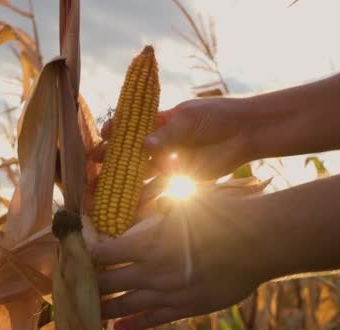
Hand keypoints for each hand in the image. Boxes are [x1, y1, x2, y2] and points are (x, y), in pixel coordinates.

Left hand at [90, 194, 268, 329]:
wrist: (256, 241)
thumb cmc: (223, 214)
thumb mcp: (185, 200)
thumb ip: (160, 204)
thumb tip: (147, 201)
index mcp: (148, 242)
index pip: (104, 253)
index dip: (85, 254)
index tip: (74, 255)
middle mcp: (153, 270)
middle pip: (108, 282)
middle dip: (87, 284)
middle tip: (71, 288)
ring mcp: (169, 292)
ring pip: (125, 304)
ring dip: (102, 308)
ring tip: (85, 311)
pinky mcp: (187, 306)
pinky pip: (152, 319)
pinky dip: (132, 324)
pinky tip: (117, 326)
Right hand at [92, 97, 254, 179]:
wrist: (244, 133)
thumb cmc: (217, 117)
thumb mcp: (189, 119)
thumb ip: (167, 134)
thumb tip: (143, 144)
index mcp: (162, 121)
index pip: (133, 125)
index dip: (117, 130)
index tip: (104, 135)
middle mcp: (162, 142)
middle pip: (132, 151)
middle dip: (113, 156)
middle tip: (95, 162)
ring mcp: (170, 160)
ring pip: (142, 171)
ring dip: (124, 178)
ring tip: (105, 186)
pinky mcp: (180, 177)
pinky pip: (159, 186)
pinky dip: (145, 194)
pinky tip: (130, 201)